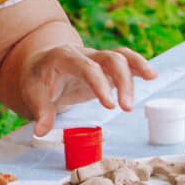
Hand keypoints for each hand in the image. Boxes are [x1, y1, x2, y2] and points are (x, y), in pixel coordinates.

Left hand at [20, 43, 155, 136]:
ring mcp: (96, 58)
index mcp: (63, 57)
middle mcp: (83, 54)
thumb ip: (40, 110)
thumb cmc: (37, 79)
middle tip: (126, 108)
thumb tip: (41, 131)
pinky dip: (138, 64)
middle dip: (121, 80)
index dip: (99, 84)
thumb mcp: (32, 92)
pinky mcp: (105, 66)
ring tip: (152, 78)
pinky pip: (125, 60)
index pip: (85, 67)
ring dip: (136, 66)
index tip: (109, 106)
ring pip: (120, 55)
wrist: (40, 65)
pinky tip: (151, 75)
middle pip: (108, 58)